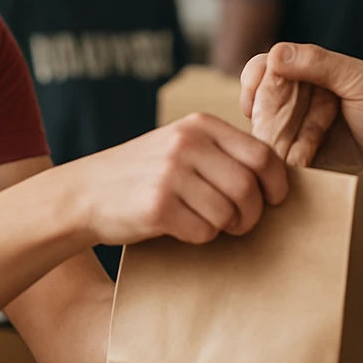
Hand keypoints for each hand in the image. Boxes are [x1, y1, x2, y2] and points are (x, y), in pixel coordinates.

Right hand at [64, 114, 287, 247]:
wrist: (84, 193)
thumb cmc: (143, 174)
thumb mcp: (181, 145)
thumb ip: (221, 153)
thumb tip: (277, 178)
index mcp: (200, 125)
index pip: (262, 154)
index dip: (276, 184)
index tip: (273, 200)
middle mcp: (187, 144)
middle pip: (249, 187)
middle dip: (252, 213)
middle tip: (240, 223)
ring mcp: (170, 173)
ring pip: (229, 212)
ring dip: (225, 227)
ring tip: (206, 222)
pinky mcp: (157, 206)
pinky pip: (204, 231)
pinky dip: (200, 237)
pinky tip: (181, 228)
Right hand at [242, 43, 362, 242]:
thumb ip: (322, 64)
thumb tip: (275, 54)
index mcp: (313, 73)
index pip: (265, 66)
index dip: (258, 80)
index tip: (263, 95)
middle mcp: (298, 100)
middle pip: (257, 98)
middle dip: (268, 113)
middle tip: (292, 127)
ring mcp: (293, 132)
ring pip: (260, 129)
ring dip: (276, 139)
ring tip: (304, 152)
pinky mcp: (293, 162)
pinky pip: (270, 158)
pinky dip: (278, 159)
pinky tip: (298, 165)